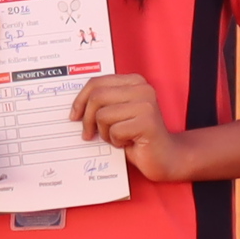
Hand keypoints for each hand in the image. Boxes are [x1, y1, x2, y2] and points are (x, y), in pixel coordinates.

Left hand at [73, 73, 187, 180]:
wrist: (165, 156)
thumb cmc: (137, 136)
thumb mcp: (117, 113)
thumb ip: (102, 103)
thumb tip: (75, 108)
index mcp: (134, 81)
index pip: (97, 82)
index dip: (80, 100)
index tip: (74, 116)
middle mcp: (142, 89)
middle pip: (97, 97)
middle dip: (88, 119)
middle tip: (89, 134)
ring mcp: (146, 105)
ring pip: (103, 115)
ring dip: (105, 133)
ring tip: (117, 137)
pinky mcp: (147, 123)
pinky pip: (115, 132)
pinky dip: (116, 142)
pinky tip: (128, 143)